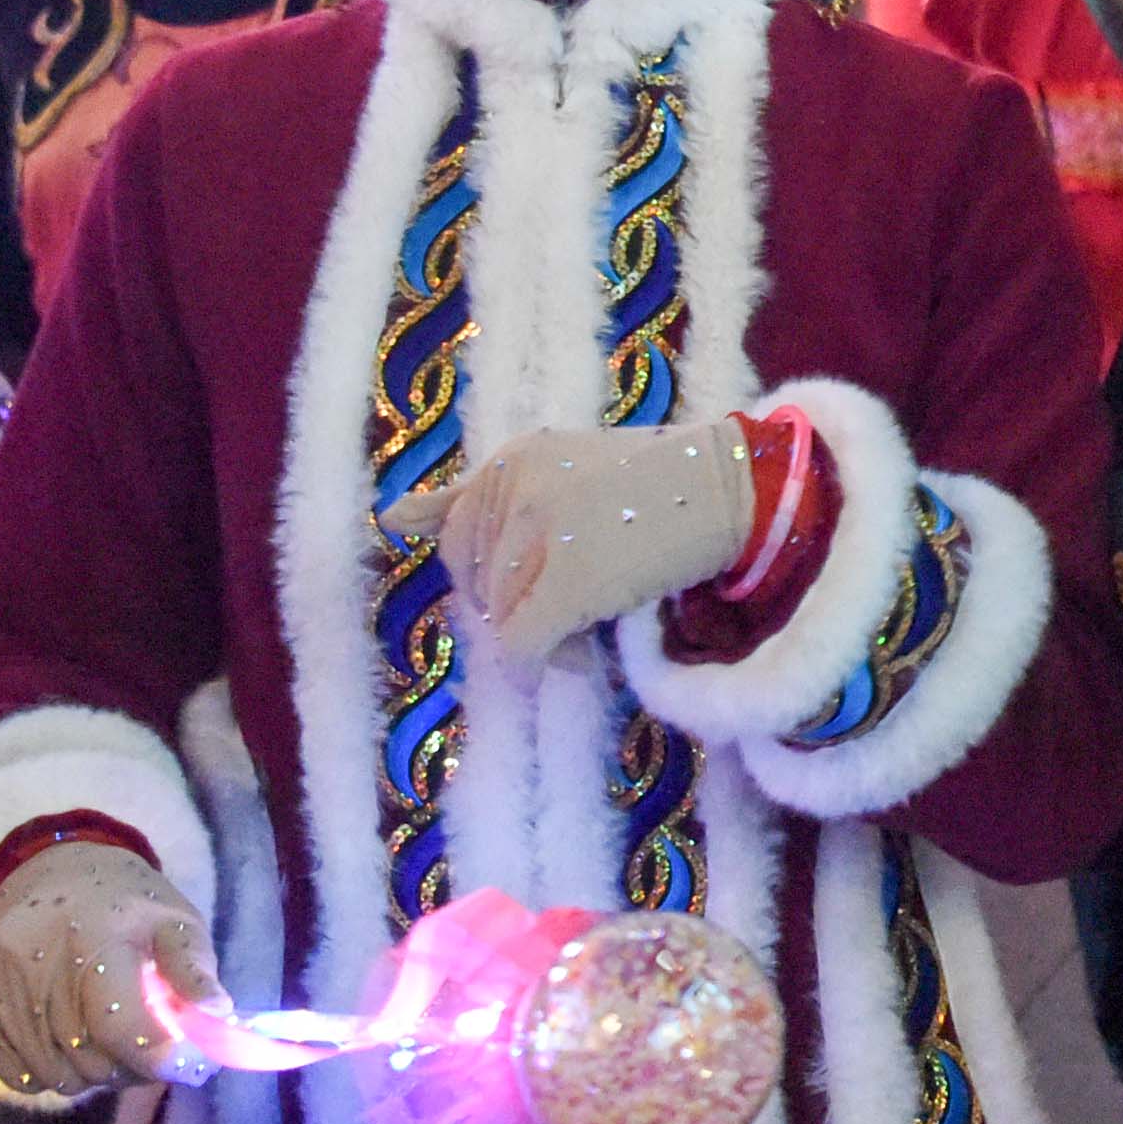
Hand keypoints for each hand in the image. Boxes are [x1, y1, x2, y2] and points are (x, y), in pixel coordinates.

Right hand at [0, 841, 222, 1097]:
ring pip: (57, 1077)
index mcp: (92, 936)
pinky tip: (68, 1037)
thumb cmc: (127, 911)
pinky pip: (20, 1078)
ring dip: (94, 1073)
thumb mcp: (175, 925)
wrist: (53, 882)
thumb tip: (217, 1016)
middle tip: (149, 1044)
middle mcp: (32, 960)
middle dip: (131, 1066)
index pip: (120, 1025)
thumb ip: (195, 971)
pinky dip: (52, 1072)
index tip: (188, 1065)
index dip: (159, 1056)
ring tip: (110, 1036)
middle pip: (90, 1061)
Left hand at [387, 418, 754, 656]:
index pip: (457, 538)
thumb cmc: (660, 486)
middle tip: (580, 613)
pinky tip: (583, 660)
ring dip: (544, 638)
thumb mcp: (561, 468)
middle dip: (520, 610)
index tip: (546, 579)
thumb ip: (476, 493)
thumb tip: (387, 516)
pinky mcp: (568, 584)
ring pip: (504, 619)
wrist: (734, 492)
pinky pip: (525, 647)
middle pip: (479, 585)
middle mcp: (515, 490)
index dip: (494, 576)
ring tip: (593, 632)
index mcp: (512, 461)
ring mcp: (542, 537)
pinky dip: (548, 662)